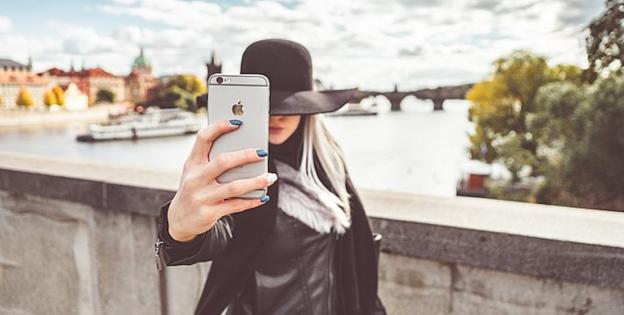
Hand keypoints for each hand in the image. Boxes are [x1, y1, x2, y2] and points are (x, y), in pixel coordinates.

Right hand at [167, 119, 276, 241]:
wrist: (179, 220)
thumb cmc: (193, 189)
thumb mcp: (195, 172)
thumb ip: (212, 160)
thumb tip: (243, 148)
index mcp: (192, 163)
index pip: (203, 138)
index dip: (220, 127)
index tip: (238, 122)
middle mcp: (195, 178)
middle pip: (223, 161)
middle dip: (246, 156)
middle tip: (262, 153)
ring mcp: (202, 196)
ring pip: (234, 186)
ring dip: (256, 181)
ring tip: (270, 177)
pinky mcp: (209, 213)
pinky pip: (236, 205)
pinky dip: (252, 200)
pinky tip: (263, 196)